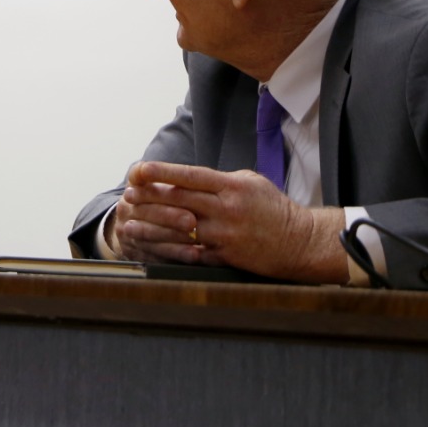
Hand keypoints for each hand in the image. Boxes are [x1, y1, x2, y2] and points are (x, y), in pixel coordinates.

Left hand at [120, 161, 347, 282]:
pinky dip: (167, 250)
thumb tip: (187, 178)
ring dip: (150, 227)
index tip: (139, 169)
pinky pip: (190, 253)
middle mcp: (226, 210)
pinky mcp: (225, 257)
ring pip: (179, 229)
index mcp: (232, 187)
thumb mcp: (250, 182)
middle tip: (128, 194)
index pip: (190, 176)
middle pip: (179, 201)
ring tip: (128, 224)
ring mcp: (225, 235)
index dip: (162, 172)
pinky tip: (149, 248)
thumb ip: (219, 180)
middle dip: (149, 197)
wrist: (299, 242)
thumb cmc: (273, 209)